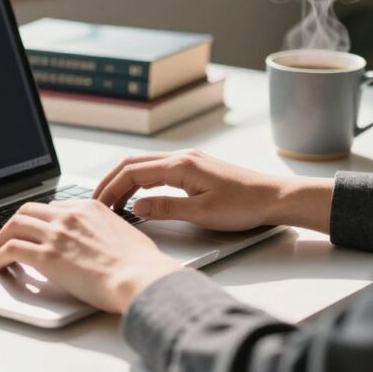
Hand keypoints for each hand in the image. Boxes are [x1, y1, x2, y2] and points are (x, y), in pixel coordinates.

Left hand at [0, 199, 182, 313]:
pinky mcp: (46, 256)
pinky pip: (12, 249)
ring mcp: (56, 234)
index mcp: (89, 208)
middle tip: (9, 236)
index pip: (52, 207)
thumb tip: (103, 239)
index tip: (34, 229)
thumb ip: (106, 229)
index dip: (39, 219)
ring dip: (1, 238)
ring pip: (14, 225)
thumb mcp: (124, 232)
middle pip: (28, 210)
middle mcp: (69, 216)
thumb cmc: (140, 264)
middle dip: (15, 223)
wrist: (139, 277)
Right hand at [93, 149, 333, 232]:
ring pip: (145, 165)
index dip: (111, 188)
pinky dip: (141, 180)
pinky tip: (139, 195)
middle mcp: (182, 158)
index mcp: (181, 165)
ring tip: (113, 202)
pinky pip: (158, 169)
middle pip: (134, 163)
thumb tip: (135, 207)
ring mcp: (189, 161)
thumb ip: (166, 208)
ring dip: (125, 180)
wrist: (276, 198)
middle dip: (111, 181)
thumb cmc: (245, 205)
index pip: (133, 172)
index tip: (98, 205)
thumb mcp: (202, 213)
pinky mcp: (196, 168)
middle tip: (96, 202)